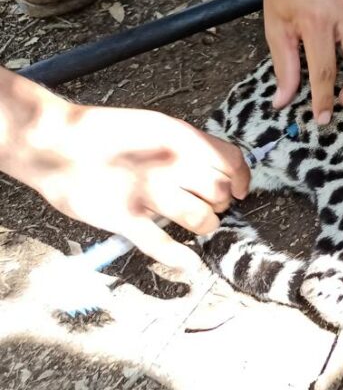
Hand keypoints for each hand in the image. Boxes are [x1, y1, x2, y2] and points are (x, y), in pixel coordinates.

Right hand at [16, 103, 250, 270]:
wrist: (54, 141)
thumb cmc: (106, 133)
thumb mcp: (157, 126)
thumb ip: (188, 145)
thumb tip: (217, 167)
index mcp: (181, 138)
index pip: (232, 161)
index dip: (241, 180)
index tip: (239, 191)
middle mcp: (169, 164)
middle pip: (219, 192)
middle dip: (220, 203)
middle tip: (210, 206)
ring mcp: (147, 192)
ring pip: (200, 218)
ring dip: (205, 226)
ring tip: (198, 225)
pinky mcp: (124, 217)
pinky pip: (161, 244)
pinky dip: (180, 258)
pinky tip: (189, 263)